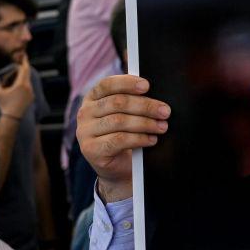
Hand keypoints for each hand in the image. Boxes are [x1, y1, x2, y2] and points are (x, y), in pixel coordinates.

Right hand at [0, 56, 33, 119]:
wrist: (12, 118)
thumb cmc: (4, 104)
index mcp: (21, 85)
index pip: (24, 69)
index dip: (24, 61)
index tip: (24, 55)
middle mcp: (28, 87)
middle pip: (27, 73)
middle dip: (23, 67)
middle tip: (19, 61)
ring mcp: (31, 92)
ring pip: (27, 80)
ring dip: (22, 76)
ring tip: (14, 75)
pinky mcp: (31, 97)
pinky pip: (28, 86)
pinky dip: (24, 83)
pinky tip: (17, 84)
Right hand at [76, 74, 169, 202]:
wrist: (117, 167)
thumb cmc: (124, 135)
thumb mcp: (126, 115)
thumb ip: (133, 102)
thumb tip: (155, 97)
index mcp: (93, 98)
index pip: (107, 84)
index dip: (127, 83)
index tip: (147, 85)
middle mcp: (85, 112)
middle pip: (117, 103)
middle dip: (145, 106)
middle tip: (165, 112)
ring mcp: (85, 132)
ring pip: (119, 121)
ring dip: (145, 123)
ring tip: (162, 127)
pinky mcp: (91, 149)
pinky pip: (119, 140)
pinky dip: (139, 139)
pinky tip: (151, 139)